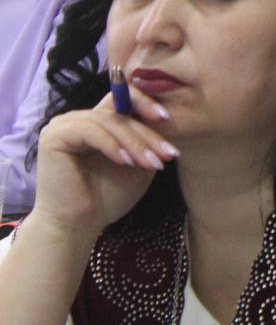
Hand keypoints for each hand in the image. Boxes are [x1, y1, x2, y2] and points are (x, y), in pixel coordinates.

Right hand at [31, 86, 178, 236]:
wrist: (78, 226)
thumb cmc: (108, 197)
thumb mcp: (139, 163)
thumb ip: (148, 139)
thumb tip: (171, 118)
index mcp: (100, 122)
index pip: (125, 99)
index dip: (148, 103)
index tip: (169, 120)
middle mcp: (81, 118)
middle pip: (120, 111)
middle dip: (148, 134)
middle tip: (167, 154)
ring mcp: (66, 124)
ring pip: (109, 122)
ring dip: (135, 143)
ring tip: (151, 163)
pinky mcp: (54, 135)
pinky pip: (90, 131)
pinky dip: (112, 146)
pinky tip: (126, 162)